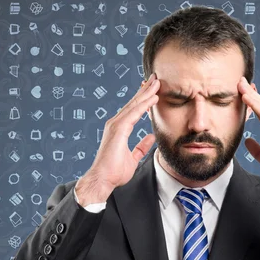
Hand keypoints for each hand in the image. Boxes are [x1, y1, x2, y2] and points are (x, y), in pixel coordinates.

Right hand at [87, 72, 160, 189]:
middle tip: (156, 78)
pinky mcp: (117, 129)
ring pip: (134, 105)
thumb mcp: (133, 158)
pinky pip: (134, 113)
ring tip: (157, 82)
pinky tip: (153, 98)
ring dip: (146, 93)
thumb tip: (150, 137)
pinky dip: (144, 105)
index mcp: (119, 129)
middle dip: (145, 90)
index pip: (134, 110)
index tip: (154, 90)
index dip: (144, 99)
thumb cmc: (114, 172)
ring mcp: (115, 125)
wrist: (103, 180)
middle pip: (134, 103)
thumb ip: (141, 147)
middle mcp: (116, 124)